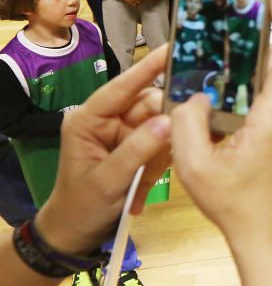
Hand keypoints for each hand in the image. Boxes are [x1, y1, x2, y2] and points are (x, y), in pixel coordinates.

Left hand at [34, 46, 170, 255]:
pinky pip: (161, 144)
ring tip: (147, 181)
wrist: (74, 236)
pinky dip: (161, 163)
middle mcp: (108, 120)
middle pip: (149, 105)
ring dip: (162, 152)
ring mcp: (124, 134)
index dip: (147, 68)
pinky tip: (146, 186)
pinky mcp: (137, 148)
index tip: (173, 49)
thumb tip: (171, 120)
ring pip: (160, 125)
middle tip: (184, 139)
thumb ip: (138, 150)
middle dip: (166, 124)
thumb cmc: (82, 206)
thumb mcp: (108, 180)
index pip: (122, 87)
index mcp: (89, 119)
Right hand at [170, 0, 271, 243]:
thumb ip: (187, 123)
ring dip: (257, 66)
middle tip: (240, 18)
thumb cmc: (237, 206)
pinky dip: (256, 88)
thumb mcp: (195, 166)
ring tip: (228, 52)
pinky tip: (228, 92)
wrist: (267, 236)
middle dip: (265, 39)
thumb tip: (193, 97)